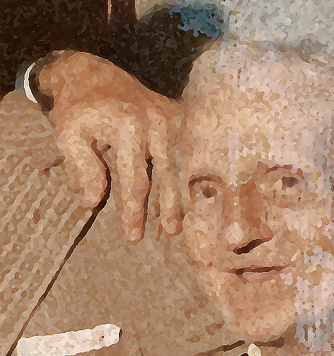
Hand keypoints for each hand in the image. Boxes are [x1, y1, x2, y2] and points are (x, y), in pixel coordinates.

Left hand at [36, 51, 181, 239]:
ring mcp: (173, 117)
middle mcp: (156, 122)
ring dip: (186, 192)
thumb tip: (94, 201)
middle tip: (171, 231)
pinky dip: (193, 172)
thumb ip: (83, 168)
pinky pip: (190, 148)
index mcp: (128, 127)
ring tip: (187, 218)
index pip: (136, 179)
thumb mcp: (68, 136)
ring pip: (185, 163)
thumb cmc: (79, 110)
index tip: (133, 235)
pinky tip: (196, 193)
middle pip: (169, 174)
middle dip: (170, 205)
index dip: (135, 210)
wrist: (93, 74)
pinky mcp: (180, 115)